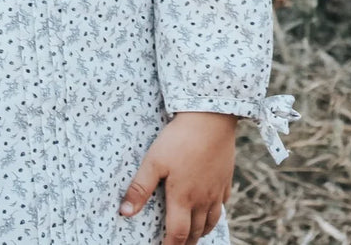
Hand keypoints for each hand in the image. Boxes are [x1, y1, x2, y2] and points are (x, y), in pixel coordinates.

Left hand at [119, 112, 236, 244]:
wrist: (210, 119)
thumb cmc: (179, 139)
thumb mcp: (154, 161)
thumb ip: (140, 188)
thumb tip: (125, 213)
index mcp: (182, 197)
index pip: (177, 234)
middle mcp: (202, 199)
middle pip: (195, 231)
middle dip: (186, 242)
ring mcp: (216, 189)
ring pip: (211, 221)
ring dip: (201, 231)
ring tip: (194, 234)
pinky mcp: (225, 178)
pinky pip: (223, 203)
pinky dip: (215, 212)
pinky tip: (211, 208)